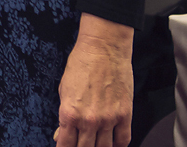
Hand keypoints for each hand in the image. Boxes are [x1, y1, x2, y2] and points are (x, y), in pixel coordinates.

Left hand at [55, 14, 133, 146]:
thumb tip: (61, 135)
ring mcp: (108, 119)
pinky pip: (123, 140)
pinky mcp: (125, 115)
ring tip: (96, 144)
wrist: (103, 49)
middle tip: (81, 144)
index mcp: (69, 113)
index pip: (65, 145)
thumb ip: (64, 116)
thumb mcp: (63, 90)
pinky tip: (113, 143)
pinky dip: (117, 145)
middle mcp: (89, 120)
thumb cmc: (81, 64)